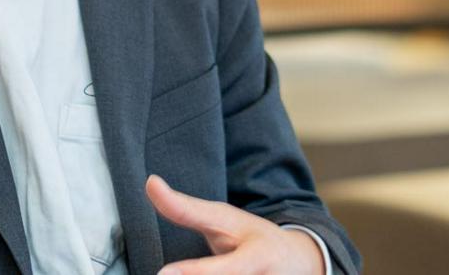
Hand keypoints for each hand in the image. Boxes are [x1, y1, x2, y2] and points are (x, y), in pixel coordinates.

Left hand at [146, 174, 324, 274]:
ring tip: (175, 273)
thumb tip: (150, 183)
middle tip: (167, 274)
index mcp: (261, 257)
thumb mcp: (225, 219)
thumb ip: (186, 209)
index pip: (228, 269)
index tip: (163, 274)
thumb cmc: (251, 237)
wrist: (298, 262)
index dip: (196, 273)